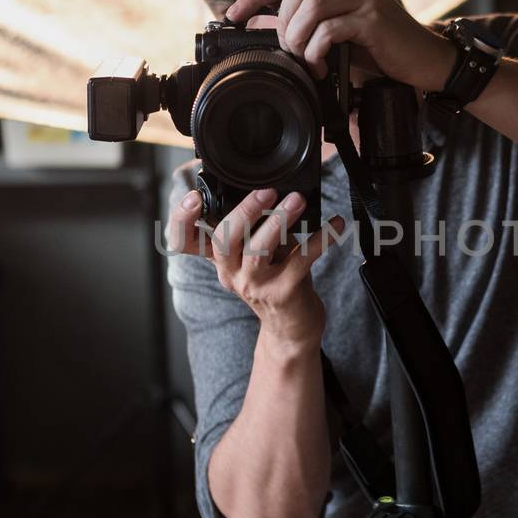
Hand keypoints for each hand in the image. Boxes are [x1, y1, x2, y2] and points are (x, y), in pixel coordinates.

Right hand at [168, 185, 342, 347]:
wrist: (292, 329)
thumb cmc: (276, 281)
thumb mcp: (257, 254)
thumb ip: (255, 227)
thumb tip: (272, 189)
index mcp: (222, 259)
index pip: (185, 241)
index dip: (182, 221)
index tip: (194, 197)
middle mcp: (232, 273)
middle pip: (223, 240)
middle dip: (244, 211)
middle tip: (267, 191)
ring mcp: (256, 285)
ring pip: (257, 251)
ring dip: (278, 221)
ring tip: (297, 200)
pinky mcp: (284, 293)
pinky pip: (301, 260)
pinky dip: (321, 239)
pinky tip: (335, 225)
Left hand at [225, 0, 452, 87]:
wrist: (428, 62)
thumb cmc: (382, 51)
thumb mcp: (338, 37)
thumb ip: (305, 28)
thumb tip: (259, 28)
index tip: (234, 14)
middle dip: (283, 20)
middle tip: (288, 50)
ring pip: (312, 4)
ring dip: (298, 36)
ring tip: (305, 60)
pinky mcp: (374, 17)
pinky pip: (331, 27)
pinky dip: (317, 49)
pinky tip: (322, 66)